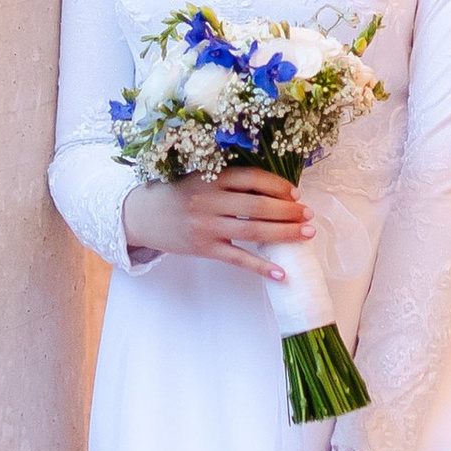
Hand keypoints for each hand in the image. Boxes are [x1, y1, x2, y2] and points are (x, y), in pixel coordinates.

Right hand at [122, 165, 308, 280]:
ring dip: (284, 233)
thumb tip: (272, 188)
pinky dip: (261, 267)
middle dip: (288, 211)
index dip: (278, 185)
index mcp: (210, 177)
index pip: (252, 178)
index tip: (295, 193)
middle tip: (309, 214)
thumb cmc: (175, 193)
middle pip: (258, 206)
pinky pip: (238, 259)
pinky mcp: (204, 248)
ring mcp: (206, 226)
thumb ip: (228, 179)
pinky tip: (282, 273)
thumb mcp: (198, 176)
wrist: (141, 215)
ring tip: (306, 233)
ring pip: (253, 231)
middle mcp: (209, 200)